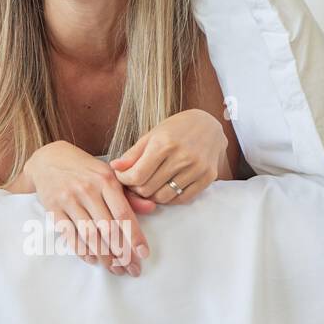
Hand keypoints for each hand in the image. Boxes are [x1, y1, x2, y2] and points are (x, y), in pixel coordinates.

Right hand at [26, 141, 148, 275]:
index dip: (134, 236)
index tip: (143, 254)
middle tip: (132, 269)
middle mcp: (87, 189)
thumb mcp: (108, 174)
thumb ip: (129, 194)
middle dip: (122, 253)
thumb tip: (152, 208)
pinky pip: (69, 235)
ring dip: (104, 257)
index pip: (123, 213)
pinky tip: (92, 259)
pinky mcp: (53, 208)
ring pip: (90, 235)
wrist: (48, 159)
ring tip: (115, 269)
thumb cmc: (84, 169)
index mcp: (105, 180)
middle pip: (108, 229)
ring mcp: (68, 199)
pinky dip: (82, 251)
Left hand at [111, 109, 226, 205]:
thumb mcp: (151, 135)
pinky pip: (183, 198)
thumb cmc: (176, 128)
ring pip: (164, 197)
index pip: (137, 175)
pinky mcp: (208, 177)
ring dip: (152, 196)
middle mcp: (182, 157)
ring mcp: (197, 168)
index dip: (125, 180)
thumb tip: (115, 167)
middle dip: (136, 189)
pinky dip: (170, 198)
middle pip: (149, 189)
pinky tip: (165, 188)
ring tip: (149, 186)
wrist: (209, 124)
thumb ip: (132, 154)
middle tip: (135, 182)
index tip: (123, 177)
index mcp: (164, 144)